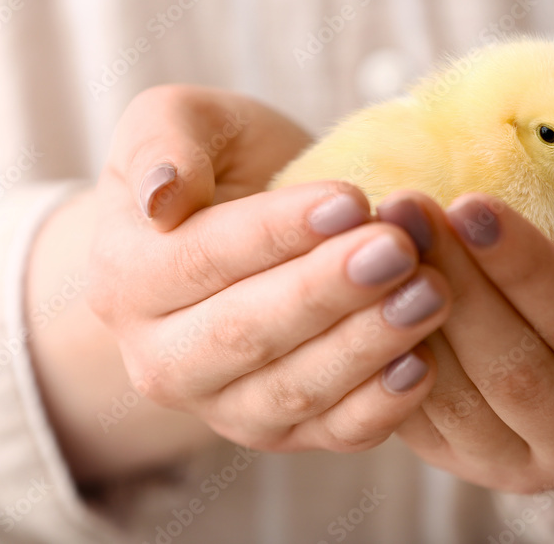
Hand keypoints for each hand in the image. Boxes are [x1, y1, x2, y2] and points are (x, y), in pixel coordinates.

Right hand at [87, 85, 445, 454]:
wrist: (243, 233)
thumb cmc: (220, 167)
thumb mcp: (179, 121)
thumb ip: (162, 141)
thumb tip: (162, 197)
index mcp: (125, 278)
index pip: (201, 258)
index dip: (277, 232)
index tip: (350, 200)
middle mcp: (161, 358)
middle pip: (246, 332)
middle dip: (328, 292)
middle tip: (399, 250)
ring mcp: (221, 406)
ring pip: (292, 390)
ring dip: (365, 346)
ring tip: (429, 295)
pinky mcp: (282, 432)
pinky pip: (329, 433)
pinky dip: (378, 408)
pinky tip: (423, 365)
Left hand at [383, 166, 553, 498]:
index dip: (523, 266)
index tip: (467, 204)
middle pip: (519, 370)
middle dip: (457, 285)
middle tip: (405, 211)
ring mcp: (533, 466)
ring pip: (466, 404)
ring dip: (415, 322)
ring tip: (382, 248)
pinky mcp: (475, 468)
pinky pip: (427, 425)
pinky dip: (396, 363)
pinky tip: (375, 300)